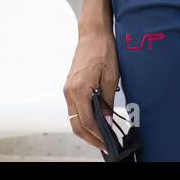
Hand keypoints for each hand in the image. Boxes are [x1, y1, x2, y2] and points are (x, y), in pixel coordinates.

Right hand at [63, 22, 120, 151]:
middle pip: (76, 124)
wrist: (92, 34)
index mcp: (79, 89)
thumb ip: (107, 101)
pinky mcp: (70, 86)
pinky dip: (82, 118)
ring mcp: (68, 89)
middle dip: (89, 138)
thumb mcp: (111, 77)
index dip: (97, 135)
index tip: (107, 143)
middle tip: (103, 146)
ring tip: (101, 136)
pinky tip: (95, 120)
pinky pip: (74, 108)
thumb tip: (106, 121)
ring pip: (73, 118)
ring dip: (85, 130)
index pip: (86, 121)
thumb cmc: (103, 51)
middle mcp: (70, 91)